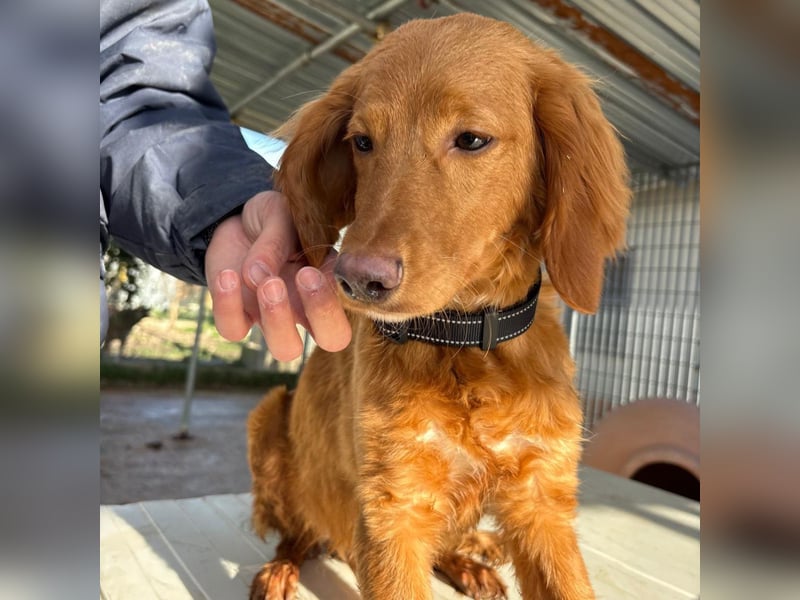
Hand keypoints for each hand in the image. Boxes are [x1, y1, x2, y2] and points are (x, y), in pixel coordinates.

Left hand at [204, 190, 350, 361]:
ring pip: (286, 348)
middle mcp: (307, 308)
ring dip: (277, 319)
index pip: (350, 308)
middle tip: (303, 277)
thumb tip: (258, 276)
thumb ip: (277, 242)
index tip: (311, 269)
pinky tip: (227, 275)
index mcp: (329, 283)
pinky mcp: (237, 316)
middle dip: (322, 314)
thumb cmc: (272, 219)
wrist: (236, 219)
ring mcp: (272, 317)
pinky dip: (228, 306)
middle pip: (333, 340)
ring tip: (263, 281)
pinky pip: (233, 329)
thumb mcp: (281, 214)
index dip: (334, 301)